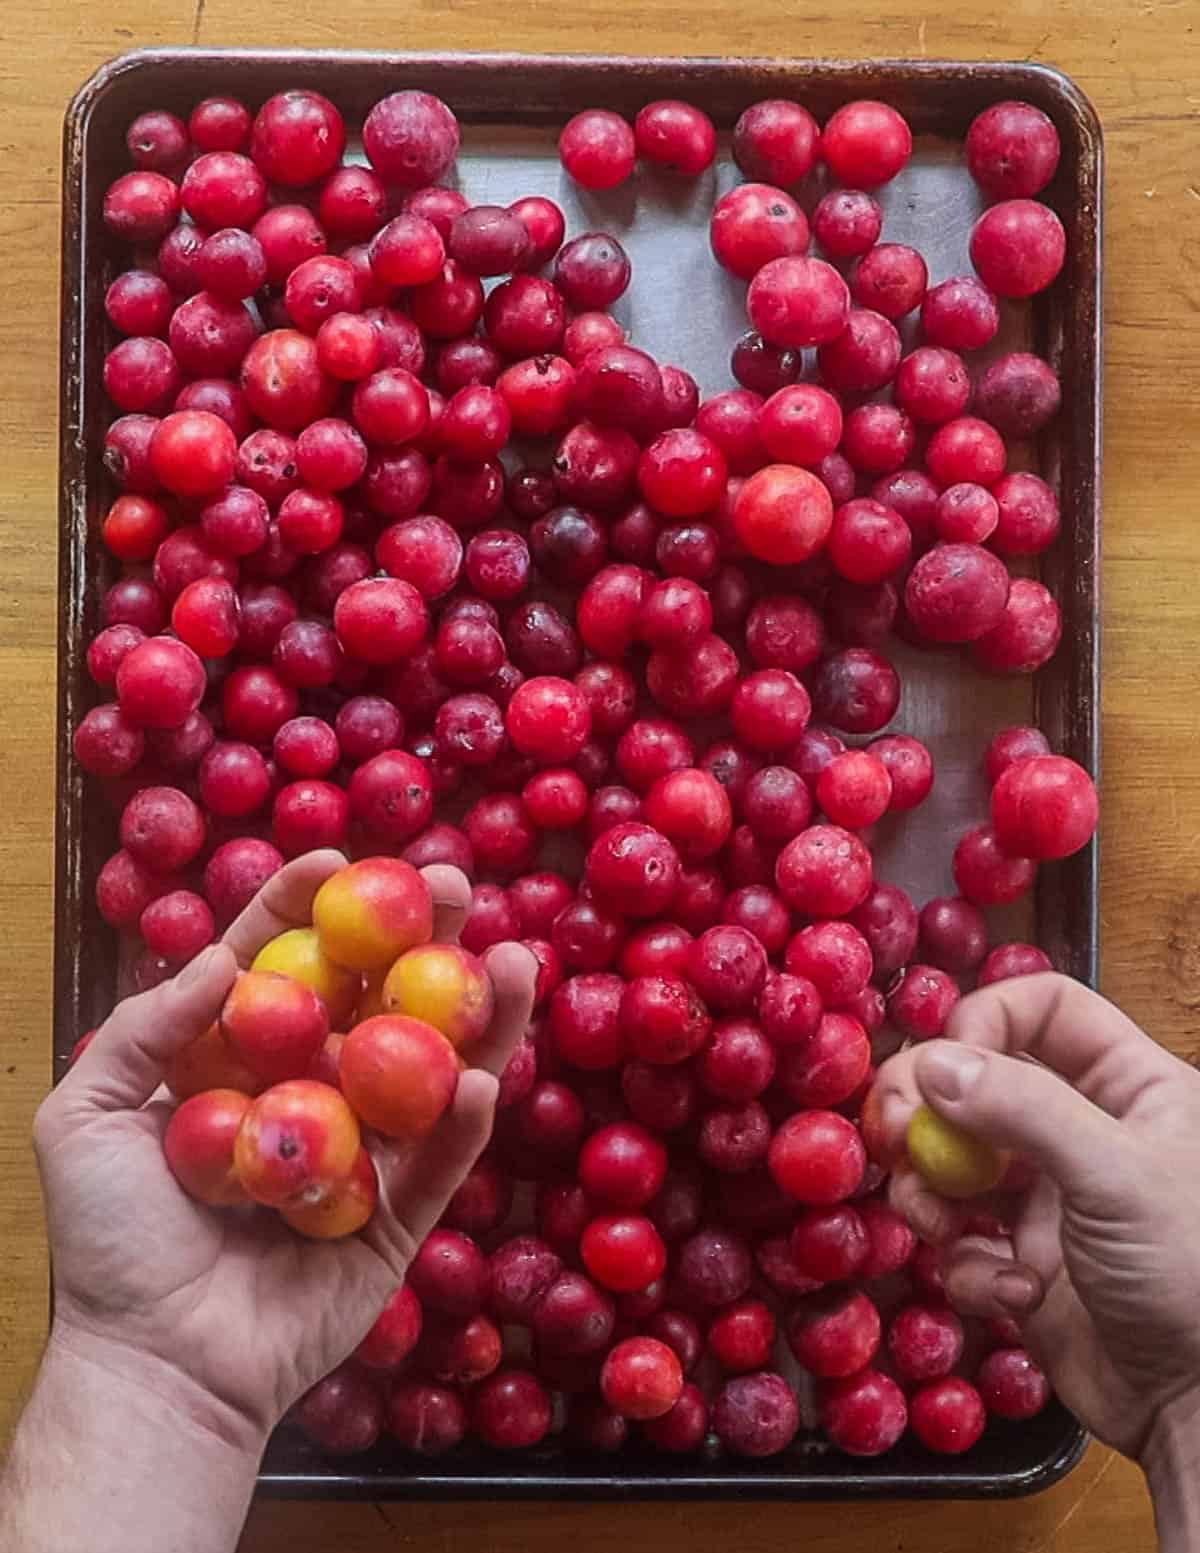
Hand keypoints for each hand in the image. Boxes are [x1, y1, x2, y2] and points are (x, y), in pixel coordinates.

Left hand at [34, 850, 535, 1451]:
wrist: (156, 1362)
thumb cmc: (111, 1244)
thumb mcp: (83, 1117)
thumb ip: (144, 1028)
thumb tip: (220, 960)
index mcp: (234, 1062)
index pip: (278, 965)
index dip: (306, 907)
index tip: (339, 858)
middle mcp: (305, 1093)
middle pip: (371, 999)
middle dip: (417, 938)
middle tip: (456, 889)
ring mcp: (358, 1152)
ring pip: (425, 1068)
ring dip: (474, 1013)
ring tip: (513, 958)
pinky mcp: (395, 1216)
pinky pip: (438, 1160)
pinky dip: (463, 1119)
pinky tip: (481, 1072)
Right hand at [875, 972, 1199, 1466]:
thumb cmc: (1191, 1274)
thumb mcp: (1116, 1175)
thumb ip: (1022, 1109)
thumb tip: (931, 1064)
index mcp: (1129, 1086)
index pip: (1043, 1009)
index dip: (985, 1022)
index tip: (942, 1067)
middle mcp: (1081, 1129)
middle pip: (977, 1079)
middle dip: (928, 1109)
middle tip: (895, 1137)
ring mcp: (1048, 1195)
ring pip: (952, 1158)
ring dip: (931, 1191)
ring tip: (941, 1226)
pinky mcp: (1019, 1258)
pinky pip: (960, 1238)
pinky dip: (967, 1264)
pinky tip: (1010, 1293)